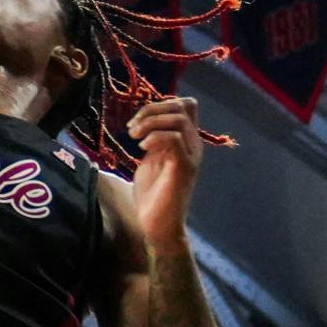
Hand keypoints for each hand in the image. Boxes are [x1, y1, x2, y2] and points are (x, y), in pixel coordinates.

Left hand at [128, 97, 202, 254]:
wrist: (157, 223)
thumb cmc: (153, 192)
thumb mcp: (151, 158)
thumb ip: (153, 139)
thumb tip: (144, 120)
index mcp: (186, 141)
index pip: (186, 105)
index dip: (161, 103)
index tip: (138, 120)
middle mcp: (193, 145)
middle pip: (183, 107)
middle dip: (152, 110)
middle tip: (132, 128)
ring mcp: (191, 157)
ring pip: (179, 120)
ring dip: (151, 122)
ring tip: (134, 137)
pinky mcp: (184, 169)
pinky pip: (175, 140)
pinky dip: (155, 138)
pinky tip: (142, 149)